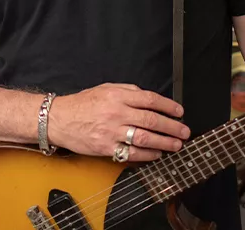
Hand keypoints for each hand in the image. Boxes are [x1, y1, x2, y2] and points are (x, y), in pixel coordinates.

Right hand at [46, 83, 190, 161]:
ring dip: (164, 143)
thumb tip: (149, 98)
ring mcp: (112, 131)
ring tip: (176, 145)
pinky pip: (131, 153)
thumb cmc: (82, 104)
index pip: (150, 100)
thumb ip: (128, 91)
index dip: (168, 106)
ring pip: (145, 138)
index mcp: (118, 96)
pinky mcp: (106, 147)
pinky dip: (147, 155)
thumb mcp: (106, 88)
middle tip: (184, 132)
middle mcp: (117, 113)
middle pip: (152, 120)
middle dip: (172, 127)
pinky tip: (156, 155)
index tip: (180, 112)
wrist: (59, 119)